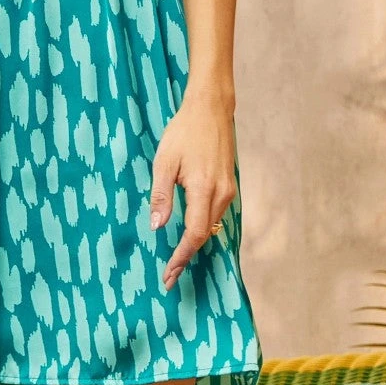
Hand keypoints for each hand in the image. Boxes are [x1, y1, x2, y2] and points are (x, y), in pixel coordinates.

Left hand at [149, 91, 236, 290]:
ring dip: (194, 242)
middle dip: (186, 256)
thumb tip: (156, 226)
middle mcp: (221, 193)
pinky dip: (202, 226)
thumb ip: (161, 195)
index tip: (169, 275)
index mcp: (203, 188)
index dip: (182, 257)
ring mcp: (228, 189)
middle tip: (169, 275)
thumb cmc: (184, 132)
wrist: (211, 109)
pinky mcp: (229, 185)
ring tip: (175, 257)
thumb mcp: (164, 161)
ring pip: (211, 225)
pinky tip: (189, 230)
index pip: (195, 234)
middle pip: (205, 235)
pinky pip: (215, 213)